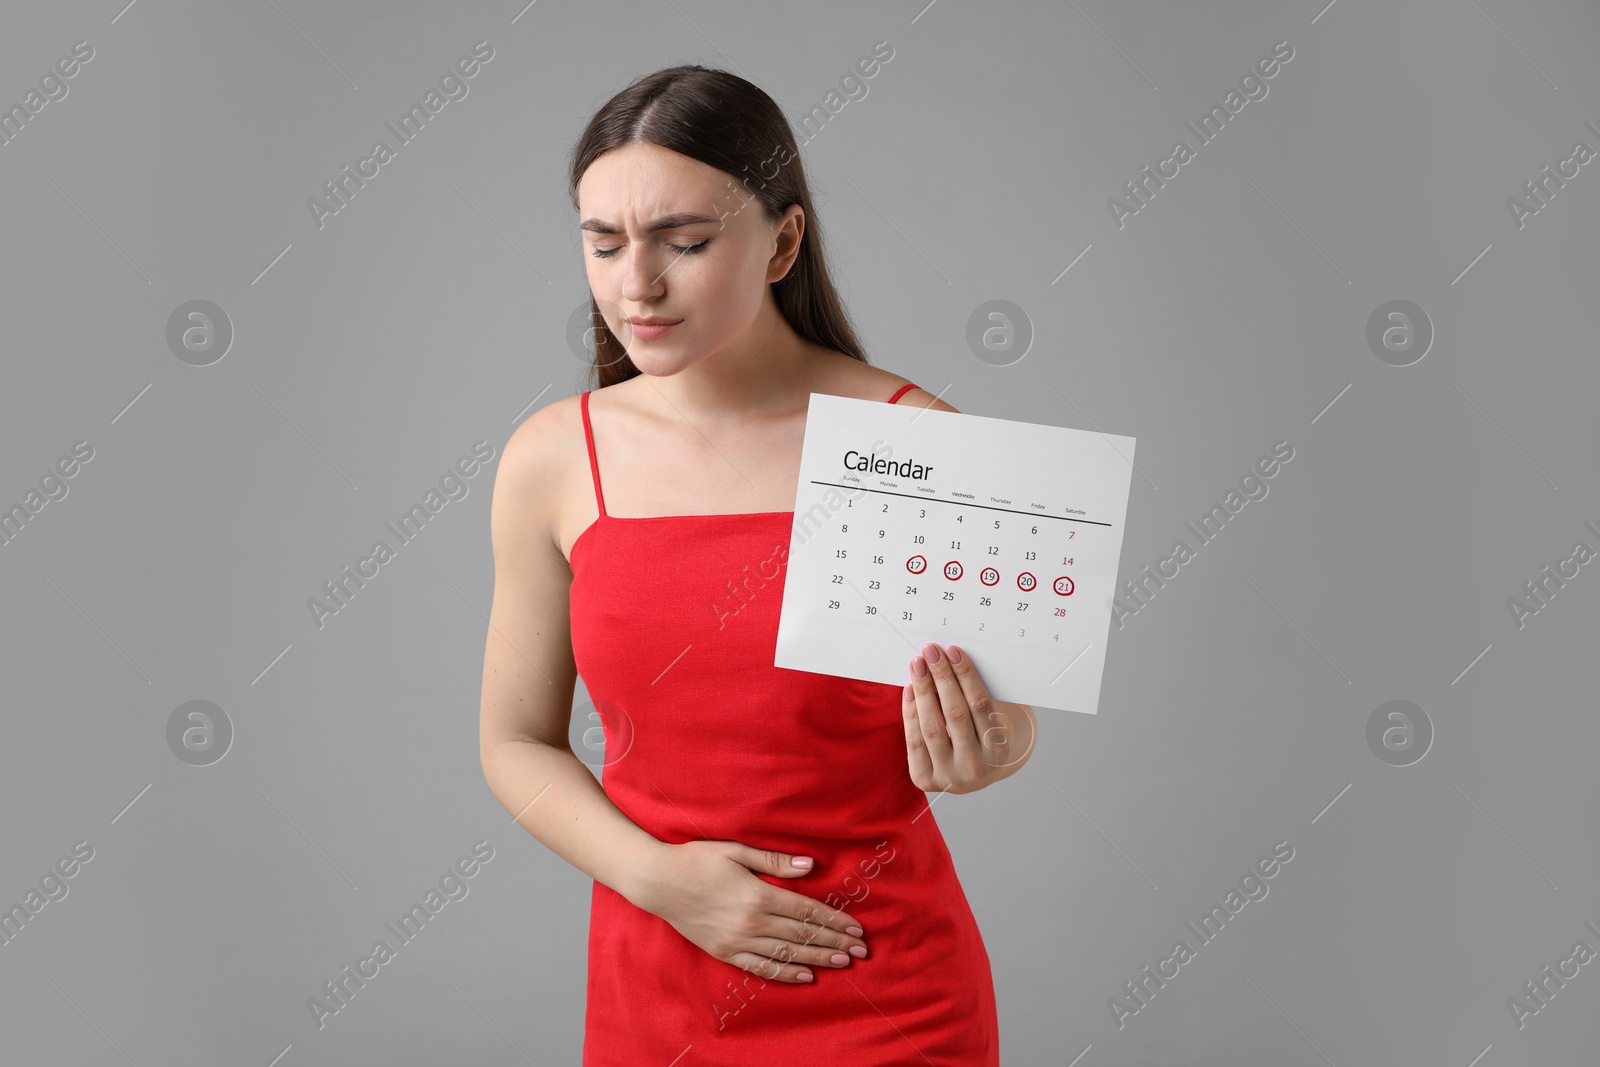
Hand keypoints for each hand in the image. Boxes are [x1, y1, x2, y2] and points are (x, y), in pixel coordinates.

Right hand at [633, 839, 869, 983]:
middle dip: (834, 942)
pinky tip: (805, 976)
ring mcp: (737, 940)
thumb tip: (810, 865)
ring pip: (786, 953)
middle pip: (802, 934)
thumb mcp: (735, 851)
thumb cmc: (696, 860)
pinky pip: (761, 967)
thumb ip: (774, 861)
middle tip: (860, 950)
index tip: (855, 928)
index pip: (806, 910)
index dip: (834, 920)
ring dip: (818, 958)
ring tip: (843, 962)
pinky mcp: (725, 952)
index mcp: (757, 894)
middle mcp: (750, 921)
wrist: (658, 882)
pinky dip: (785, 973)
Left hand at [904, 642, 1035, 793]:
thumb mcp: (993, 721)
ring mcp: (948, 777)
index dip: (965, 676)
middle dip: (941, 677)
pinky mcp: (925, 779)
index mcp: (998, 752)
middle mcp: (974, 767)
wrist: (975, 776)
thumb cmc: (984, 738)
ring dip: (923, 691)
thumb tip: (952, 660)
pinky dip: (910, 712)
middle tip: (931, 652)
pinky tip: (910, 690)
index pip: (980, 706)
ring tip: (918, 666)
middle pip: (955, 714)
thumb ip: (978, 697)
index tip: (953, 652)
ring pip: (932, 727)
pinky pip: (914, 741)